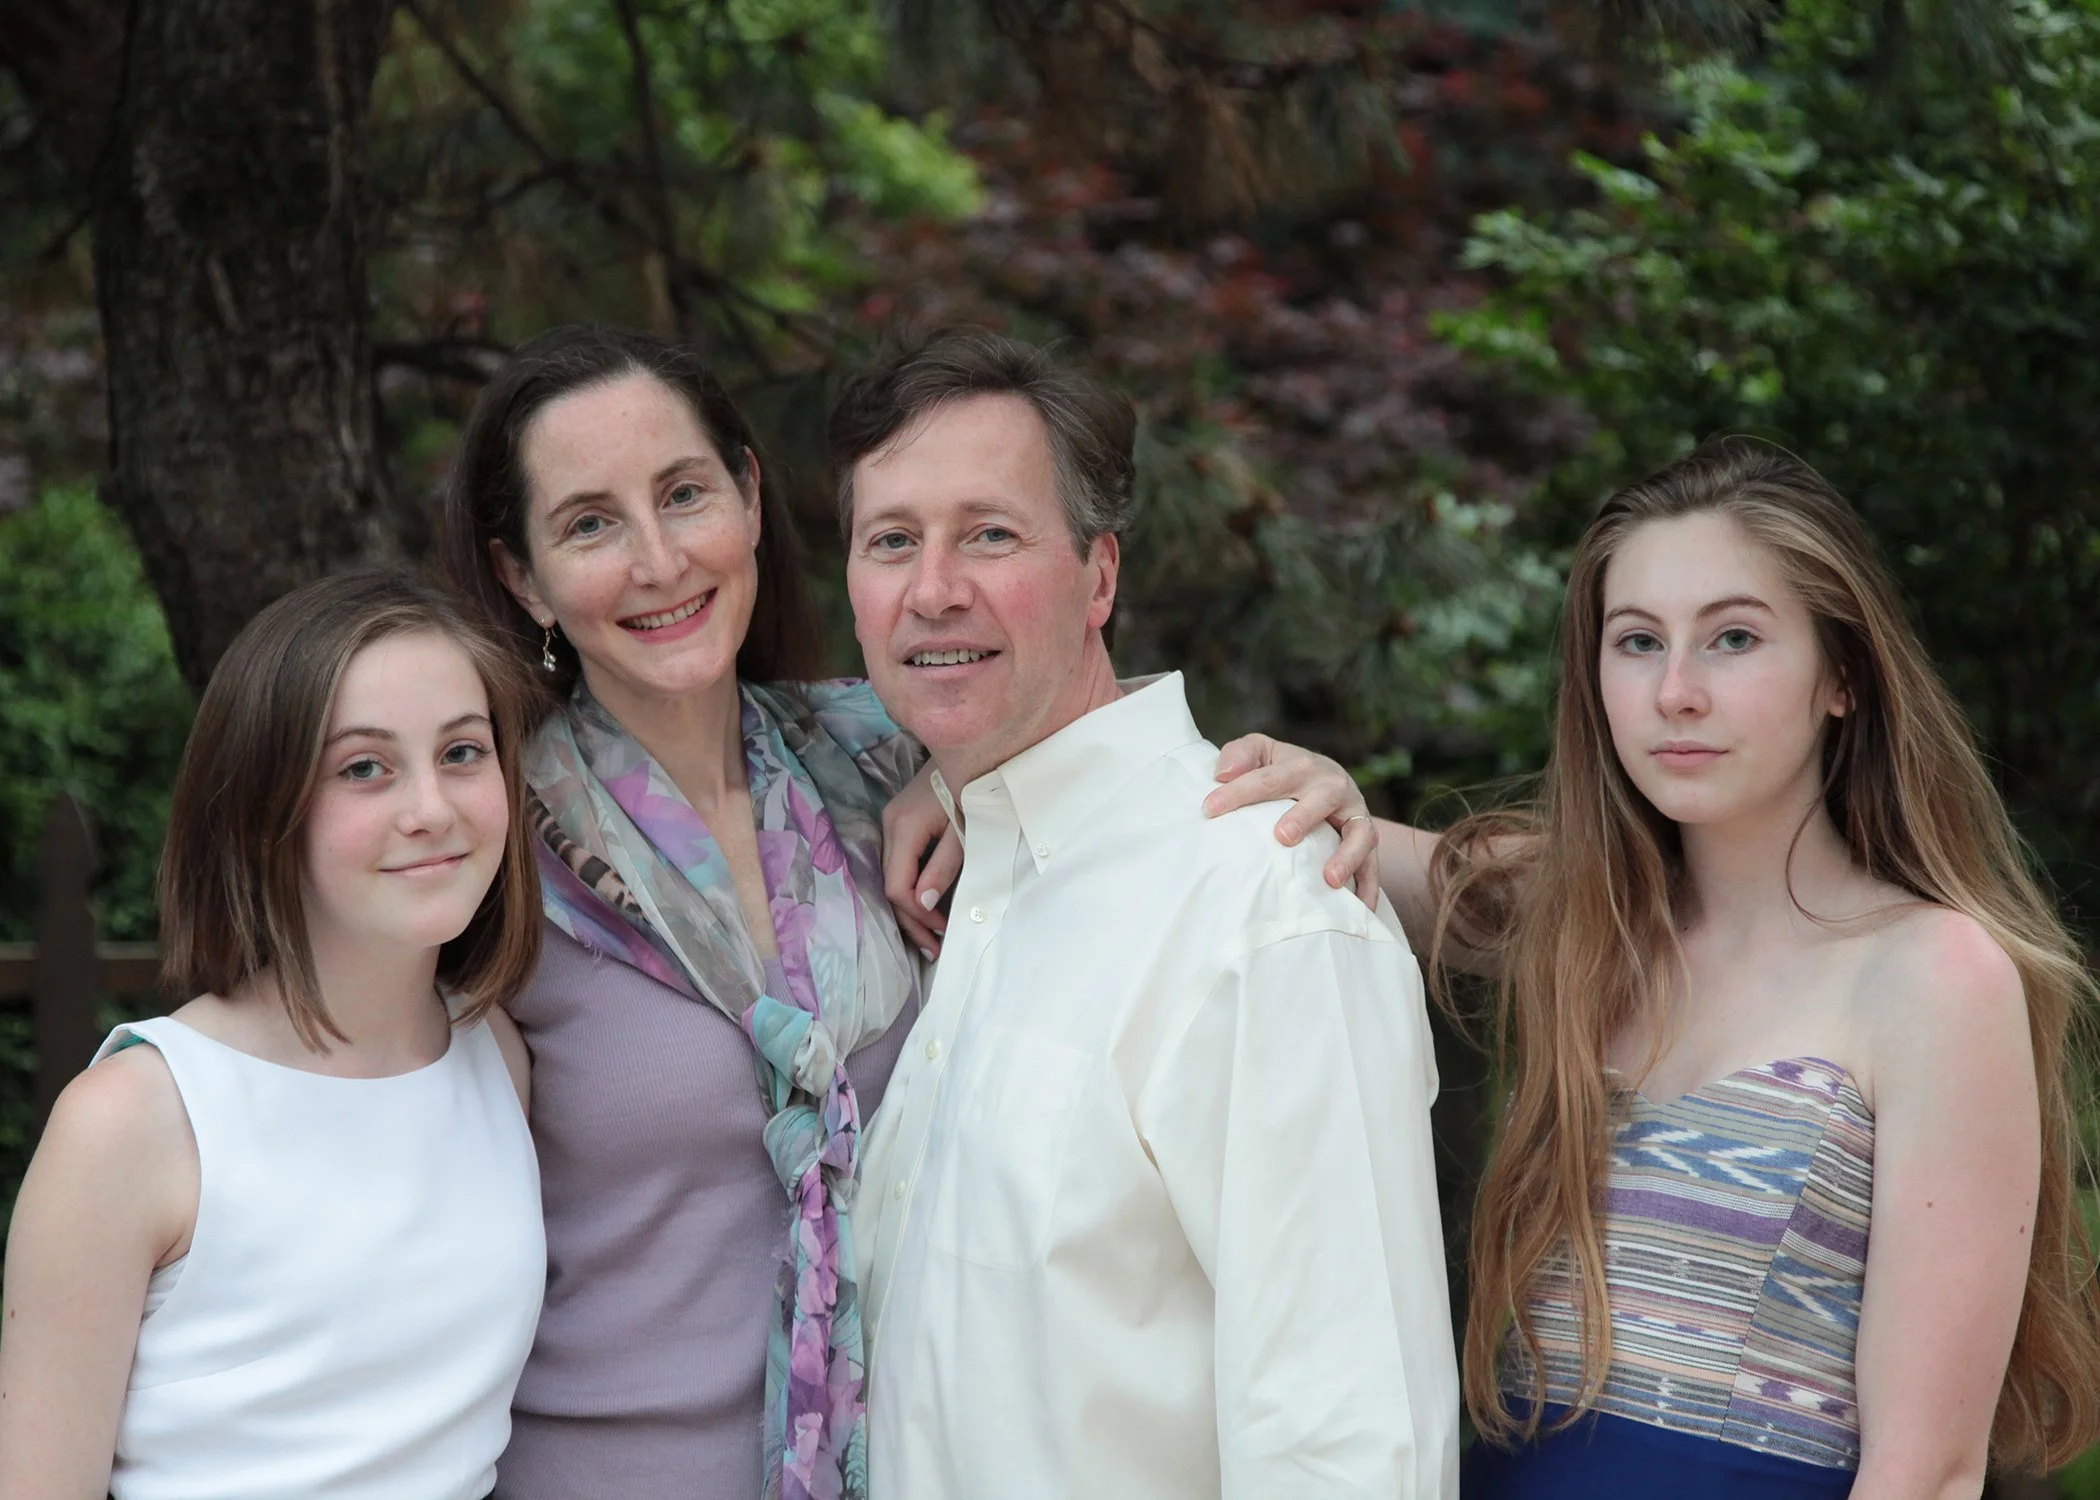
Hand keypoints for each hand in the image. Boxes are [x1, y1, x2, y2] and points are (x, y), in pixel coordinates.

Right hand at [882, 763, 961, 959]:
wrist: (973, 747)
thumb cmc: (976, 785)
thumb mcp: (965, 830)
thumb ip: (943, 867)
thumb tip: (923, 903)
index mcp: (904, 827)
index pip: (896, 886)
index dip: (918, 914)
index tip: (943, 929)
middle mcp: (889, 824)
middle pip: (889, 885)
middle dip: (911, 919)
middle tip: (935, 948)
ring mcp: (891, 821)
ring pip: (891, 876)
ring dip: (910, 907)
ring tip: (932, 935)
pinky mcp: (900, 821)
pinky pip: (899, 863)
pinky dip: (912, 886)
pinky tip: (928, 904)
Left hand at [1205, 734, 1380, 906]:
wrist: (1328, 779)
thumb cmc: (1283, 771)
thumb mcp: (1261, 752)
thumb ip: (1240, 755)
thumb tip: (1221, 775)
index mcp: (1300, 766)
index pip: (1268, 778)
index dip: (1238, 792)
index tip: (1209, 810)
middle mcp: (1332, 786)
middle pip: (1322, 798)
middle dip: (1304, 817)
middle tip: (1282, 837)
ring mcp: (1354, 812)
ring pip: (1360, 831)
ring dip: (1347, 855)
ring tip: (1330, 879)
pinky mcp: (1368, 837)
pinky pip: (1374, 863)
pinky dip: (1370, 885)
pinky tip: (1360, 908)